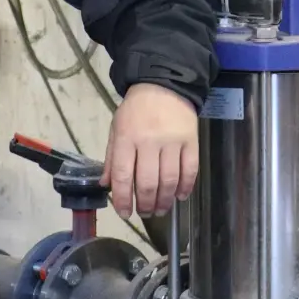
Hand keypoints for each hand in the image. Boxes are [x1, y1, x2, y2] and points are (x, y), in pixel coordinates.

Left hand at [101, 83, 198, 217]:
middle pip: (147, 183)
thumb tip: (106, 186)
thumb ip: (111, 157)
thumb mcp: (116, 128)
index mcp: (126, 138)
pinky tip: (179, 196)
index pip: (122, 176)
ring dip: (164, 201)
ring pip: (169, 181)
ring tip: (160, 210)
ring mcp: (172, 141)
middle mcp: (149, 141)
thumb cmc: (136, 110)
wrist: (164, 84)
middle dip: (145, 205)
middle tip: (145, 214)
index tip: (124, 213)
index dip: (122, 199)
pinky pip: (190, 170)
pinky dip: (185, 188)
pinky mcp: (191, 141)